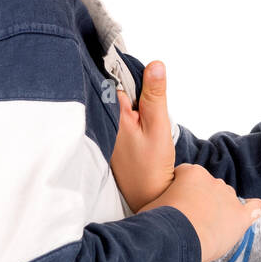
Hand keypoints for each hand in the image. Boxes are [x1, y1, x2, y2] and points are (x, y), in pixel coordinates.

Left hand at [109, 60, 174, 211]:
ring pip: (118, 105)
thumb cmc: (152, 165)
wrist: (146, 197)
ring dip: (131, 106)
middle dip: (133, 92)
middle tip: (147, 112)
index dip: (134, 77)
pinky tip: (138, 132)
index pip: (117, 78)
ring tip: (144, 125)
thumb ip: (155, 94)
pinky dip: (128, 119)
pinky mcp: (108, 140)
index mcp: (112, 113)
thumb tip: (156, 64)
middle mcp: (101, 120)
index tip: (146, 87)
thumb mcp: (158, 125)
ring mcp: (103, 131)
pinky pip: (116, 118)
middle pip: (116, 90)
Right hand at [140, 164, 260, 261]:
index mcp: (192, 173)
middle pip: (209, 188)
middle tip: (189, 221)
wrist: (177, 238)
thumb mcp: (150, 205)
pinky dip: (253, 209)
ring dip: (220, 210)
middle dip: (201, 202)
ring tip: (207, 229)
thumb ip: (159, 200)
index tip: (174, 208)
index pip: (188, 178)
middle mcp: (213, 180)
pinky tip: (251, 213)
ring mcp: (228, 197)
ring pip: (227, 199)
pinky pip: (254, 207)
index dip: (180, 193)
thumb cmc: (159, 222)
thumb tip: (155, 208)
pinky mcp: (240, 216)